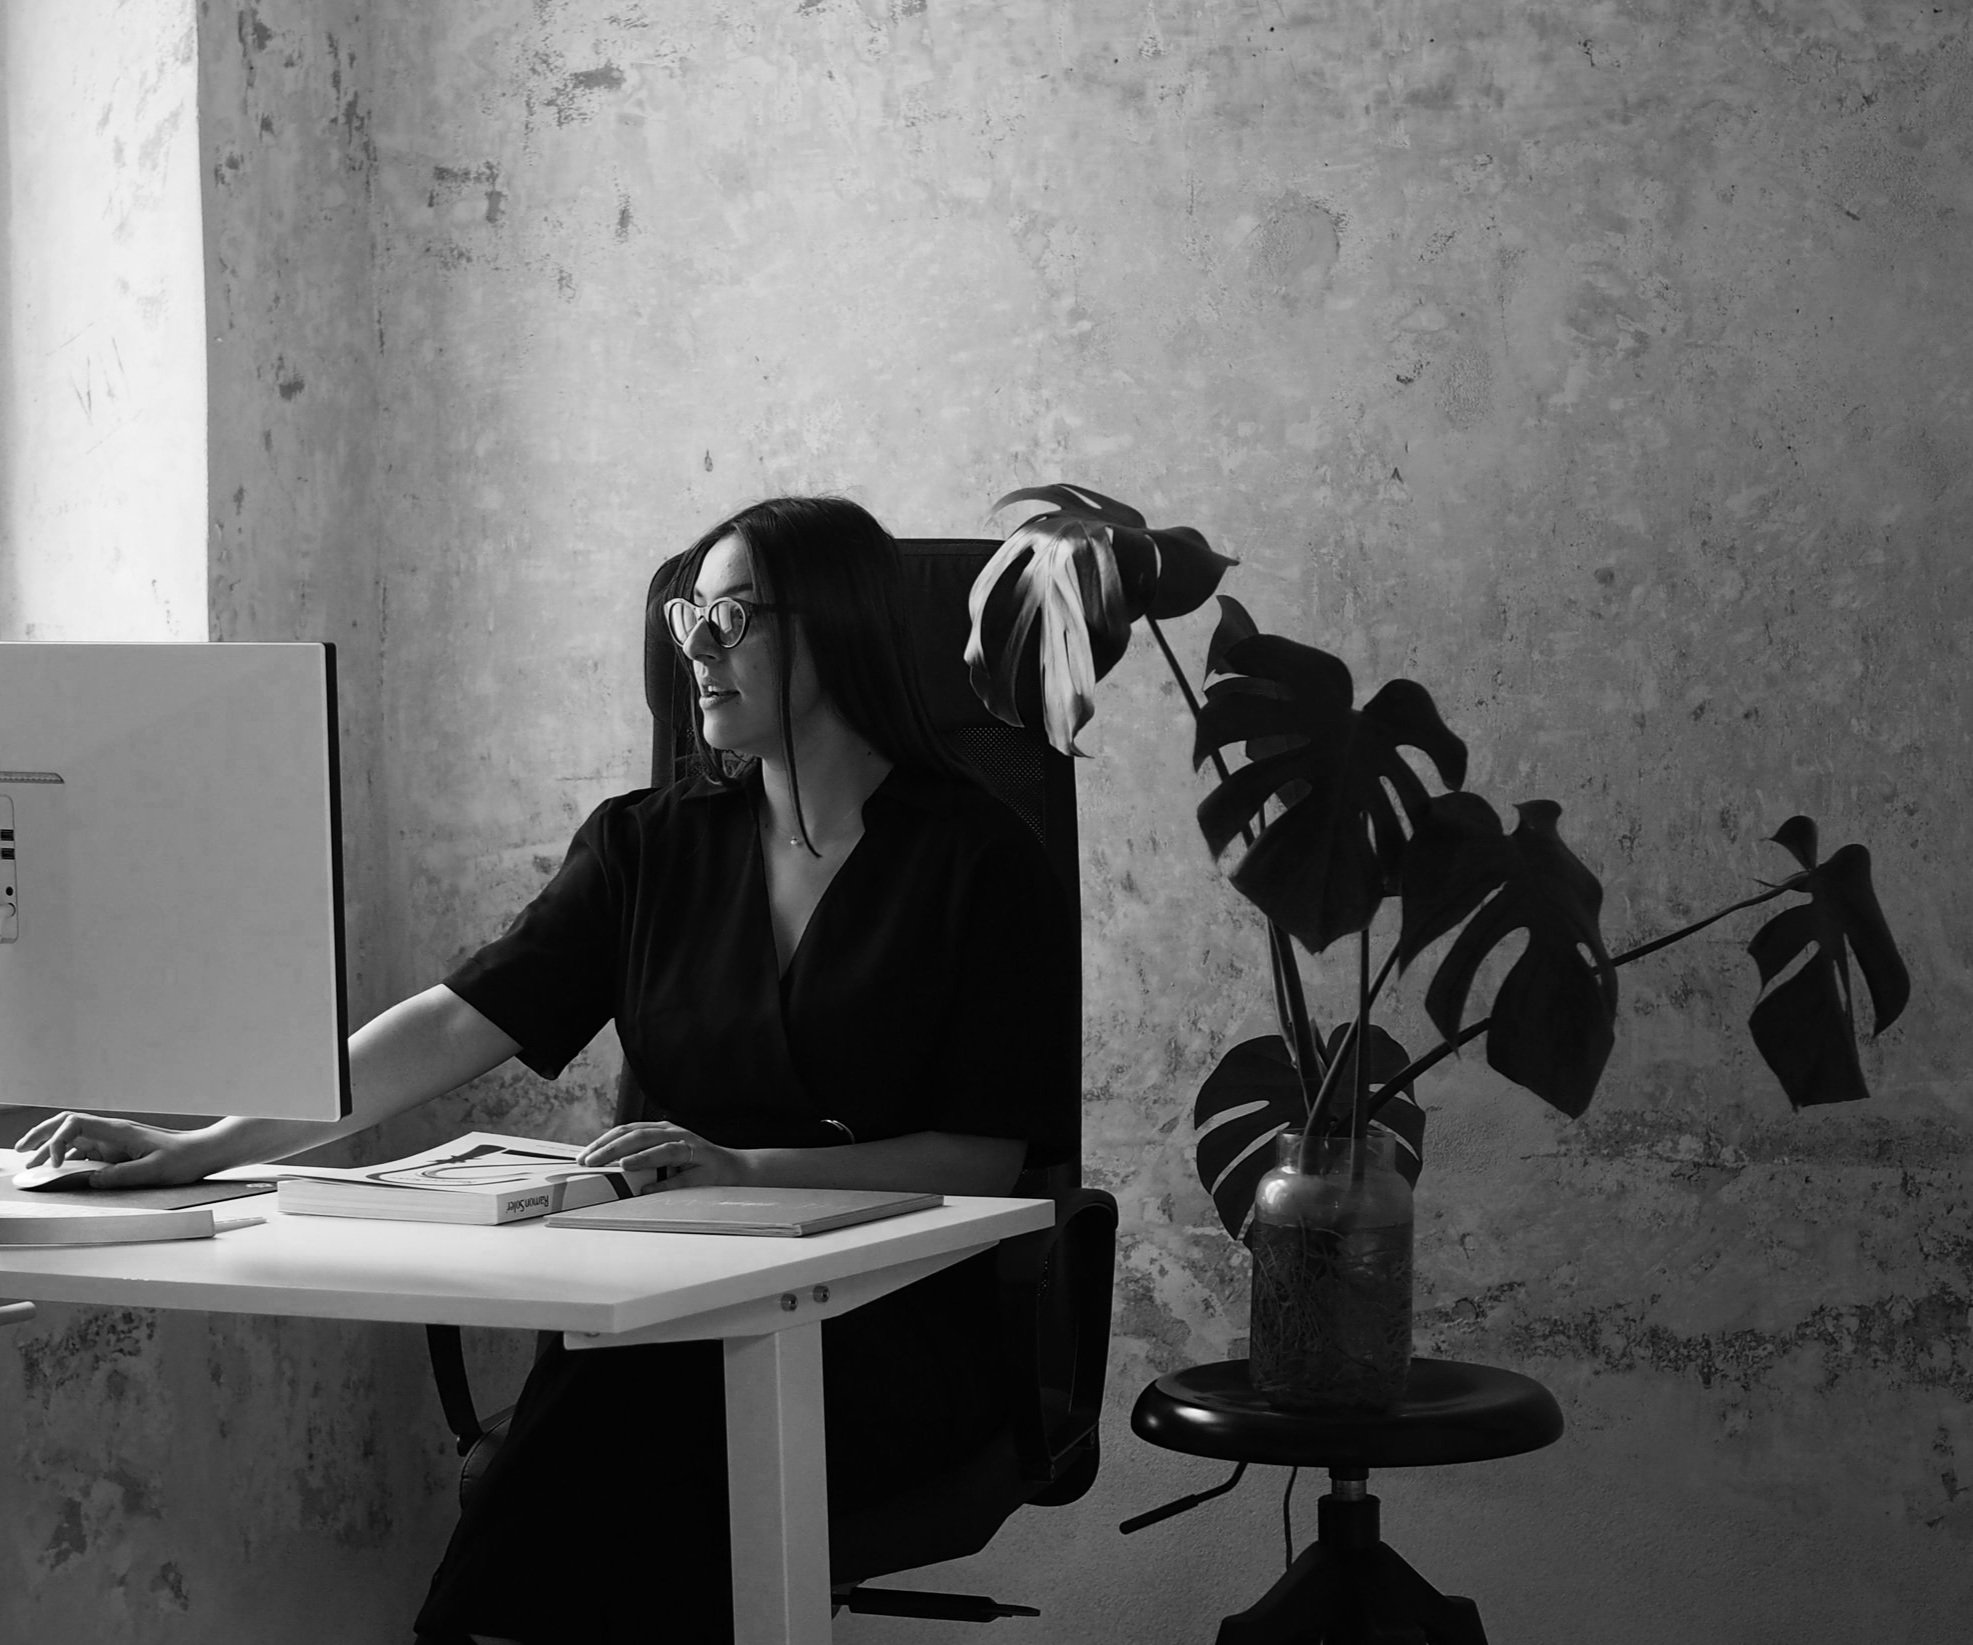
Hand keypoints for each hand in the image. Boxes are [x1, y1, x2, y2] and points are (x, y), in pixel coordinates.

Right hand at [12, 1112, 215, 1187]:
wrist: (202, 1152)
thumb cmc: (183, 1159)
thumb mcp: (154, 1171)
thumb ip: (122, 1175)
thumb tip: (92, 1180)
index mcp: (118, 1131)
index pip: (75, 1124)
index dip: (56, 1141)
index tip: (52, 1165)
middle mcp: (112, 1132)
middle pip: (67, 1125)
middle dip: (41, 1135)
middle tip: (20, 1150)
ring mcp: (113, 1140)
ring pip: (72, 1137)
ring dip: (49, 1146)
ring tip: (28, 1160)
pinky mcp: (117, 1150)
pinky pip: (84, 1150)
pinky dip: (65, 1156)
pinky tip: (54, 1167)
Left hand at [578, 1122, 745, 1190]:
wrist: (735, 1169)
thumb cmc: (695, 1164)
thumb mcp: (665, 1155)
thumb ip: (641, 1157)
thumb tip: (607, 1166)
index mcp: (662, 1130)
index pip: (626, 1130)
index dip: (603, 1141)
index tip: (583, 1156)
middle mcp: (676, 1134)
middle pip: (639, 1136)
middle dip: (612, 1148)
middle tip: (591, 1161)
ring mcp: (692, 1149)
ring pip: (663, 1149)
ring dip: (640, 1157)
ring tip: (621, 1165)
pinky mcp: (705, 1168)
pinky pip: (683, 1177)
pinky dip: (664, 1183)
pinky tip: (647, 1190)